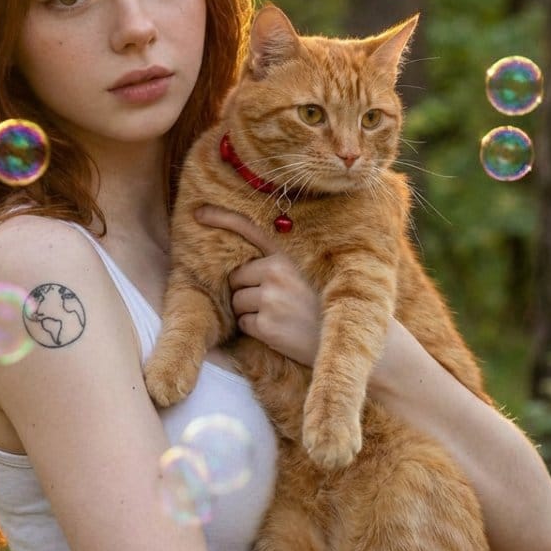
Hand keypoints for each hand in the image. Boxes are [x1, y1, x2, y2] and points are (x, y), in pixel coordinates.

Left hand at [194, 205, 320, 365]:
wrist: (352, 337)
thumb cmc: (326, 305)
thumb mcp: (311, 272)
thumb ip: (281, 263)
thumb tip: (246, 265)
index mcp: (286, 255)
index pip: (249, 229)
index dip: (221, 218)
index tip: (198, 212)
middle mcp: (276, 271)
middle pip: (237, 277)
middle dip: (246, 289)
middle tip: (273, 301)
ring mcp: (270, 298)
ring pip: (237, 301)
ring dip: (250, 311)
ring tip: (279, 316)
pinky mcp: (266, 324)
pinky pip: (243, 324)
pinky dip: (255, 329)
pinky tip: (279, 330)